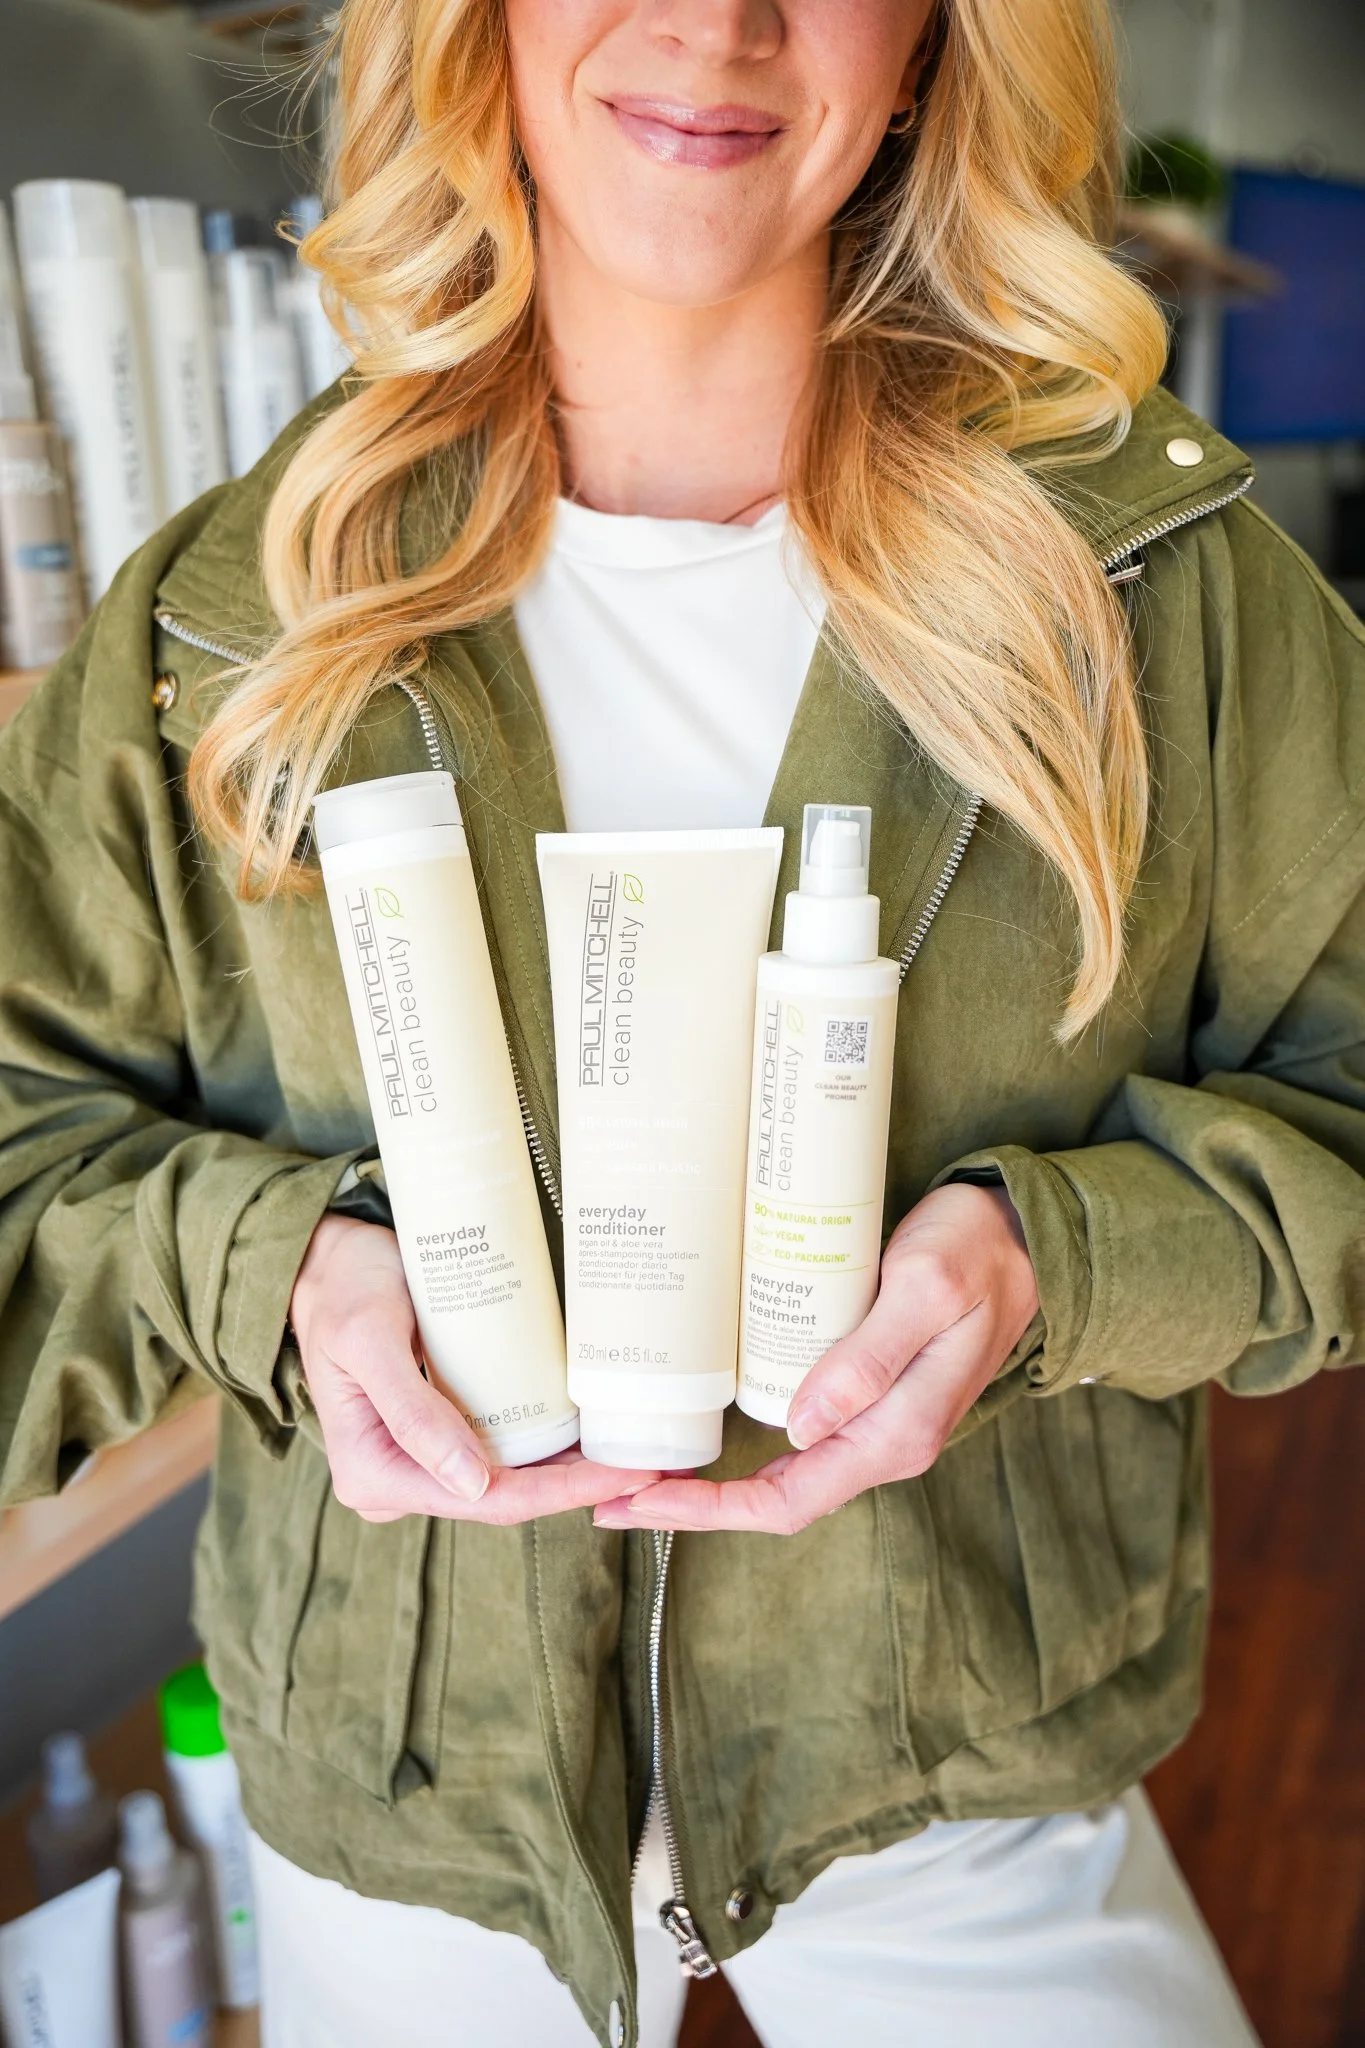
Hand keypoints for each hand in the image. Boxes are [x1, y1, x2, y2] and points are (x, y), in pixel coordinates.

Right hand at [291, 1215, 657, 1523]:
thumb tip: (471, 1485)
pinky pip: (498, 1452)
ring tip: (636, 1456)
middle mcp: (395, 1481)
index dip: (558, 1494)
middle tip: (651, 1469)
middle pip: (501, 1499)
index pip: (482, 1502)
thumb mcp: (372, 1342)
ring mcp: (417, 1461)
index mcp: (373, 1475)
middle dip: (575, 1489)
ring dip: (568, 1472)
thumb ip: (413, 1414)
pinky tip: (592, 1437)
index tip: (622, 1478)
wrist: (326, 1261)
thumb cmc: (345, 1290)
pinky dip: (545, 1449)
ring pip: (506, 1480)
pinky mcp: (437, 1435)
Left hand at [593, 1182, 1037, 1536]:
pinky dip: (743, 1453)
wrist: (1024, 1238)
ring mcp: (879, 1425)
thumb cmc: (974, 1251)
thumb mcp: (923, 1288)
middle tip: (610, 1494)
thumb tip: (803, 1427)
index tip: (640, 1502)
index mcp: (898, 1434)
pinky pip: (798, 1443)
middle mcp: (886, 1444)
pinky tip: (704, 1435)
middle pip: (776, 1500)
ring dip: (712, 1486)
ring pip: (783, 1477)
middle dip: (693, 1506)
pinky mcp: (870, 1399)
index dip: (708, 1512)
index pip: (788, 1501)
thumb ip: (869, 1358)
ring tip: (639, 1471)